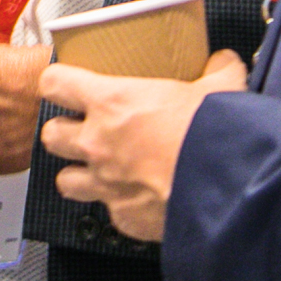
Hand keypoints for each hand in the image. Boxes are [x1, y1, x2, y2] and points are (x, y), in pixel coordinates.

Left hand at [35, 49, 248, 241]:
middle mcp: (99, 143)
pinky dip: (120, 207)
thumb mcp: (220, 89)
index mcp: (112, 103)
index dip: (58, 82)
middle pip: (50, 134)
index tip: (64, 85)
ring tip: (100, 170)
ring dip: (79, 174)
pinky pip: (109, 212)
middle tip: (84, 130)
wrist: (230, 190)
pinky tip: (138, 200)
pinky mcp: (125, 218)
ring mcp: (107, 184)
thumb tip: (224, 63)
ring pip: (66, 180)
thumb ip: (216, 71)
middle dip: (64, 132)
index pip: (55, 83)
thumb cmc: (215, 136)